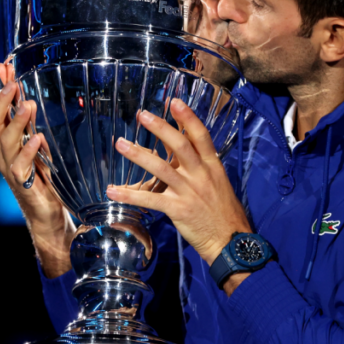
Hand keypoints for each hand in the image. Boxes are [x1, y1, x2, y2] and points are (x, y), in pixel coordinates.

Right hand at [0, 61, 73, 276]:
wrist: (49, 216)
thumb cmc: (46, 179)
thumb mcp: (40, 146)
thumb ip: (33, 125)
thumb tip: (33, 96)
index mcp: (6, 143)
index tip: (4, 66)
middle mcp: (2, 154)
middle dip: (0, 101)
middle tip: (12, 82)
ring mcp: (10, 170)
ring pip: (3, 142)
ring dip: (15, 121)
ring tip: (27, 105)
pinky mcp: (23, 185)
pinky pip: (20, 166)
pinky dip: (28, 151)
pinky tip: (38, 138)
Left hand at [105, 99, 251, 267]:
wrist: (230, 241)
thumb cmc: (223, 212)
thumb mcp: (217, 182)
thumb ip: (200, 166)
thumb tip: (180, 151)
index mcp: (212, 166)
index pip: (201, 136)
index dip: (187, 117)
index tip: (174, 101)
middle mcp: (201, 175)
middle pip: (180, 146)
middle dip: (160, 128)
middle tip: (142, 115)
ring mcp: (189, 192)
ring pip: (162, 168)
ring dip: (139, 155)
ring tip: (121, 143)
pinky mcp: (178, 209)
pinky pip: (150, 199)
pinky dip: (130, 194)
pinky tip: (113, 191)